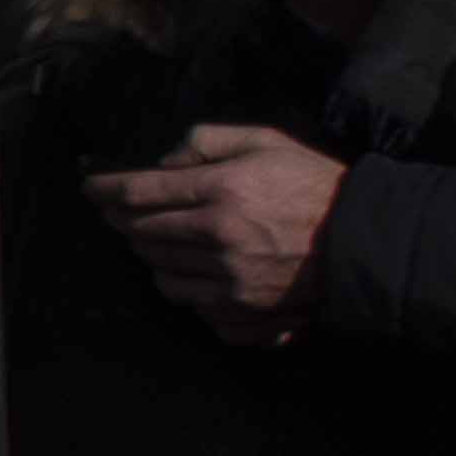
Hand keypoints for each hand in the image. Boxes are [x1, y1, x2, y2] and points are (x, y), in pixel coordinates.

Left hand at [90, 122, 344, 342]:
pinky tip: (197, 273)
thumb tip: (161, 164)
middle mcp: (220, 239)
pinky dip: (187, 290)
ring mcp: (231, 282)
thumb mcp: (265, 141)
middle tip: (121, 213)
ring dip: (152, 257)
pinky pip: (193, 307)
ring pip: (161, 274)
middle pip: (143, 234)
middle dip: (124, 221)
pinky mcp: (245, 314)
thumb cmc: (314, 184)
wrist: (365, 240)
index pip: (140, 192)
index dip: (106, 189)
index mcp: (223, 192)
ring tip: (161, 242)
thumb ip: (205, 143)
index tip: (90, 188)